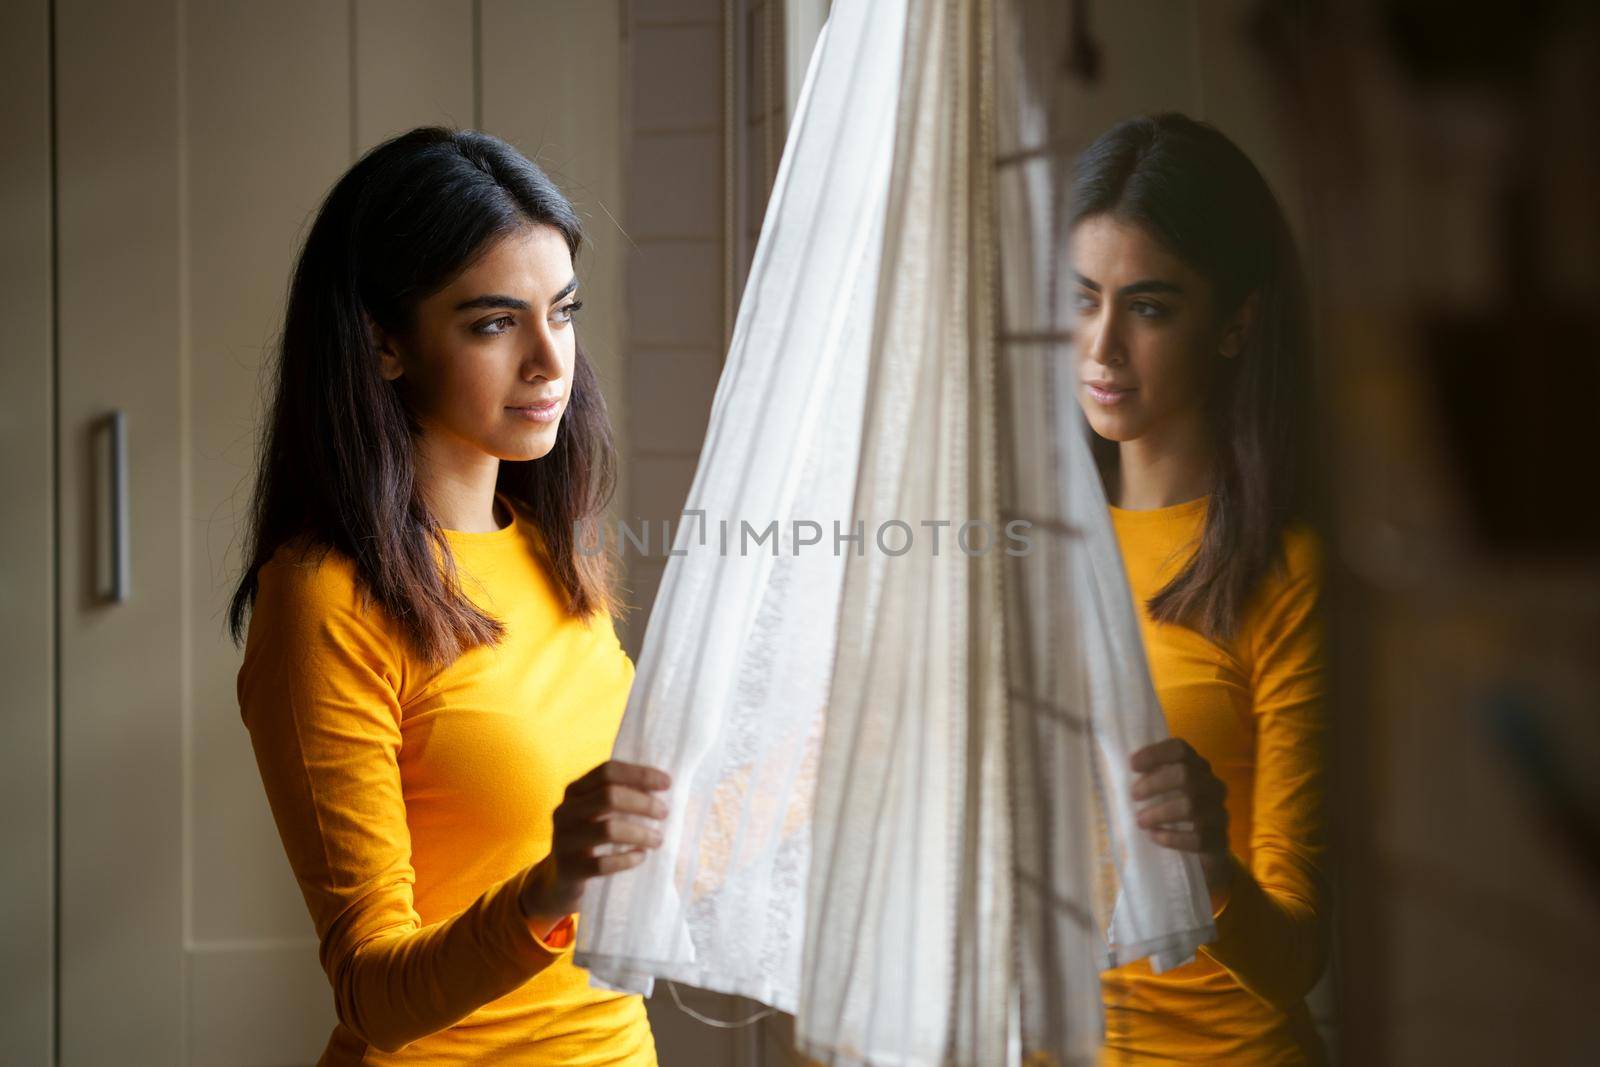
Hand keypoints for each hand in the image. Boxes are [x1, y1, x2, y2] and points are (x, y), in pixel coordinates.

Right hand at [519, 760, 672, 931]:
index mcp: (575, 791)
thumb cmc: (590, 839)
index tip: (667, 783)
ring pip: (608, 830)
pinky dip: (627, 860)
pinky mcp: (569, 870)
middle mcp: (565, 811)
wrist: (559, 880)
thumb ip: (621, 797)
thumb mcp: (598, 813)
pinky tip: (641, 857)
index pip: (607, 771)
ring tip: (658, 839)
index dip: (639, 774)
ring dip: (640, 833)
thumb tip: (663, 787)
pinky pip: (603, 864)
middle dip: (643, 803)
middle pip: (609, 797)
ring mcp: (564, 841)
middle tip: (665, 813)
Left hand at [1129, 738, 1233, 897]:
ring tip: (1140, 821)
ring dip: (1159, 812)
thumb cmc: (1178, 815)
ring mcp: (1219, 813)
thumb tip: (1119, 774)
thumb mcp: (1166, 793)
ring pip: (1191, 806)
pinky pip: (1197, 837)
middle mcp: (1212, 786)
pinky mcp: (1219, 841)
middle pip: (1186, 775)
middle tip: (1133, 795)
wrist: (1206, 852)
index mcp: (1198, 768)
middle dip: (1155, 784)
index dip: (1155, 753)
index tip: (1132, 765)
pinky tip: (1155, 837)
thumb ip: (1151, 779)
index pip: (1180, 749)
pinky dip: (1171, 837)